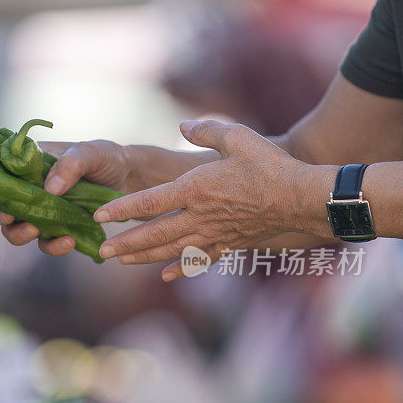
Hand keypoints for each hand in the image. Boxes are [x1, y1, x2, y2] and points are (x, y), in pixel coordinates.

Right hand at [0, 139, 142, 255]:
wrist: (133, 181)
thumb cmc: (106, 159)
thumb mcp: (92, 152)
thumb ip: (71, 164)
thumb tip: (49, 189)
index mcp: (26, 162)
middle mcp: (27, 189)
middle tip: (6, 215)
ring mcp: (40, 212)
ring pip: (13, 230)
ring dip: (18, 233)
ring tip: (35, 230)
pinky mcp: (57, 231)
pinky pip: (45, 245)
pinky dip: (52, 246)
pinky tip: (67, 240)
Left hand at [94, 120, 332, 280]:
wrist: (302, 198)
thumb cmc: (270, 165)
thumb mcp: (237, 137)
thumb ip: (206, 131)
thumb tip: (182, 126)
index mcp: (195, 189)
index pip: (148, 202)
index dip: (121, 209)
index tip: (100, 215)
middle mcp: (199, 216)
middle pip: (153, 233)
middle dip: (125, 243)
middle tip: (101, 250)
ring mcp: (213, 234)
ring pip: (170, 250)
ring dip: (143, 257)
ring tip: (121, 261)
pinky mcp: (229, 244)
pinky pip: (200, 260)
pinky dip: (181, 269)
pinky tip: (166, 276)